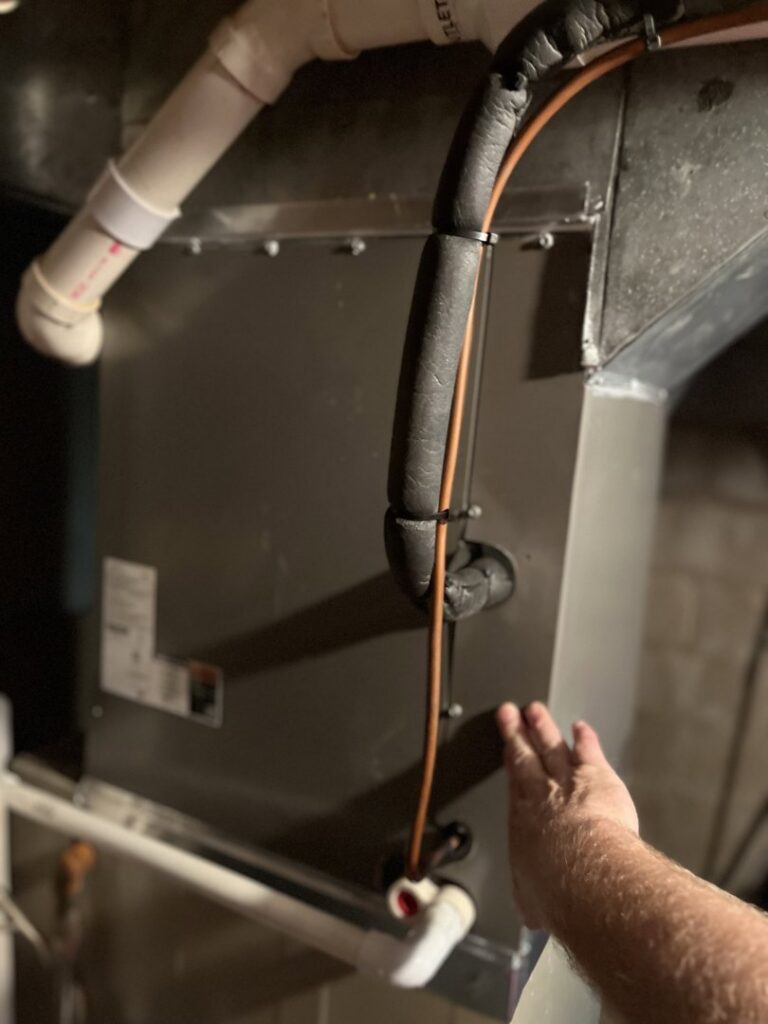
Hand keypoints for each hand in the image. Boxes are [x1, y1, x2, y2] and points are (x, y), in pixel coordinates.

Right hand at [496, 701, 638, 929]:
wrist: (581, 872)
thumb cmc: (556, 888)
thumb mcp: (533, 899)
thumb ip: (532, 898)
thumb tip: (531, 913)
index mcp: (523, 822)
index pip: (514, 786)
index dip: (510, 764)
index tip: (507, 750)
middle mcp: (540, 796)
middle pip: (525, 756)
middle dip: (516, 734)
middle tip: (508, 714)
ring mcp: (568, 782)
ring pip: (551, 747)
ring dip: (542, 728)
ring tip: (535, 710)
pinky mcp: (596, 777)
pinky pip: (587, 751)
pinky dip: (584, 738)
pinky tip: (581, 728)